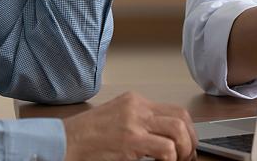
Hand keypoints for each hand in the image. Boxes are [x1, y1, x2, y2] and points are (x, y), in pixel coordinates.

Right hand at [63, 91, 196, 160]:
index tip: (188, 144)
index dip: (188, 129)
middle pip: (181, 118)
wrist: (64, 141)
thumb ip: (139, 121)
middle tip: (188, 156)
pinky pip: (165, 149)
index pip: (175, 110)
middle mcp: (137, 108)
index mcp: (135, 101)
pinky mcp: (130, 141)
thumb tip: (164, 136)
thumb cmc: (86, 134)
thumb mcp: (116, 117)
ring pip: (178, 131)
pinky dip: (170, 159)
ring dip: (183, 150)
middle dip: (191, 140)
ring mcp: (134, 123)